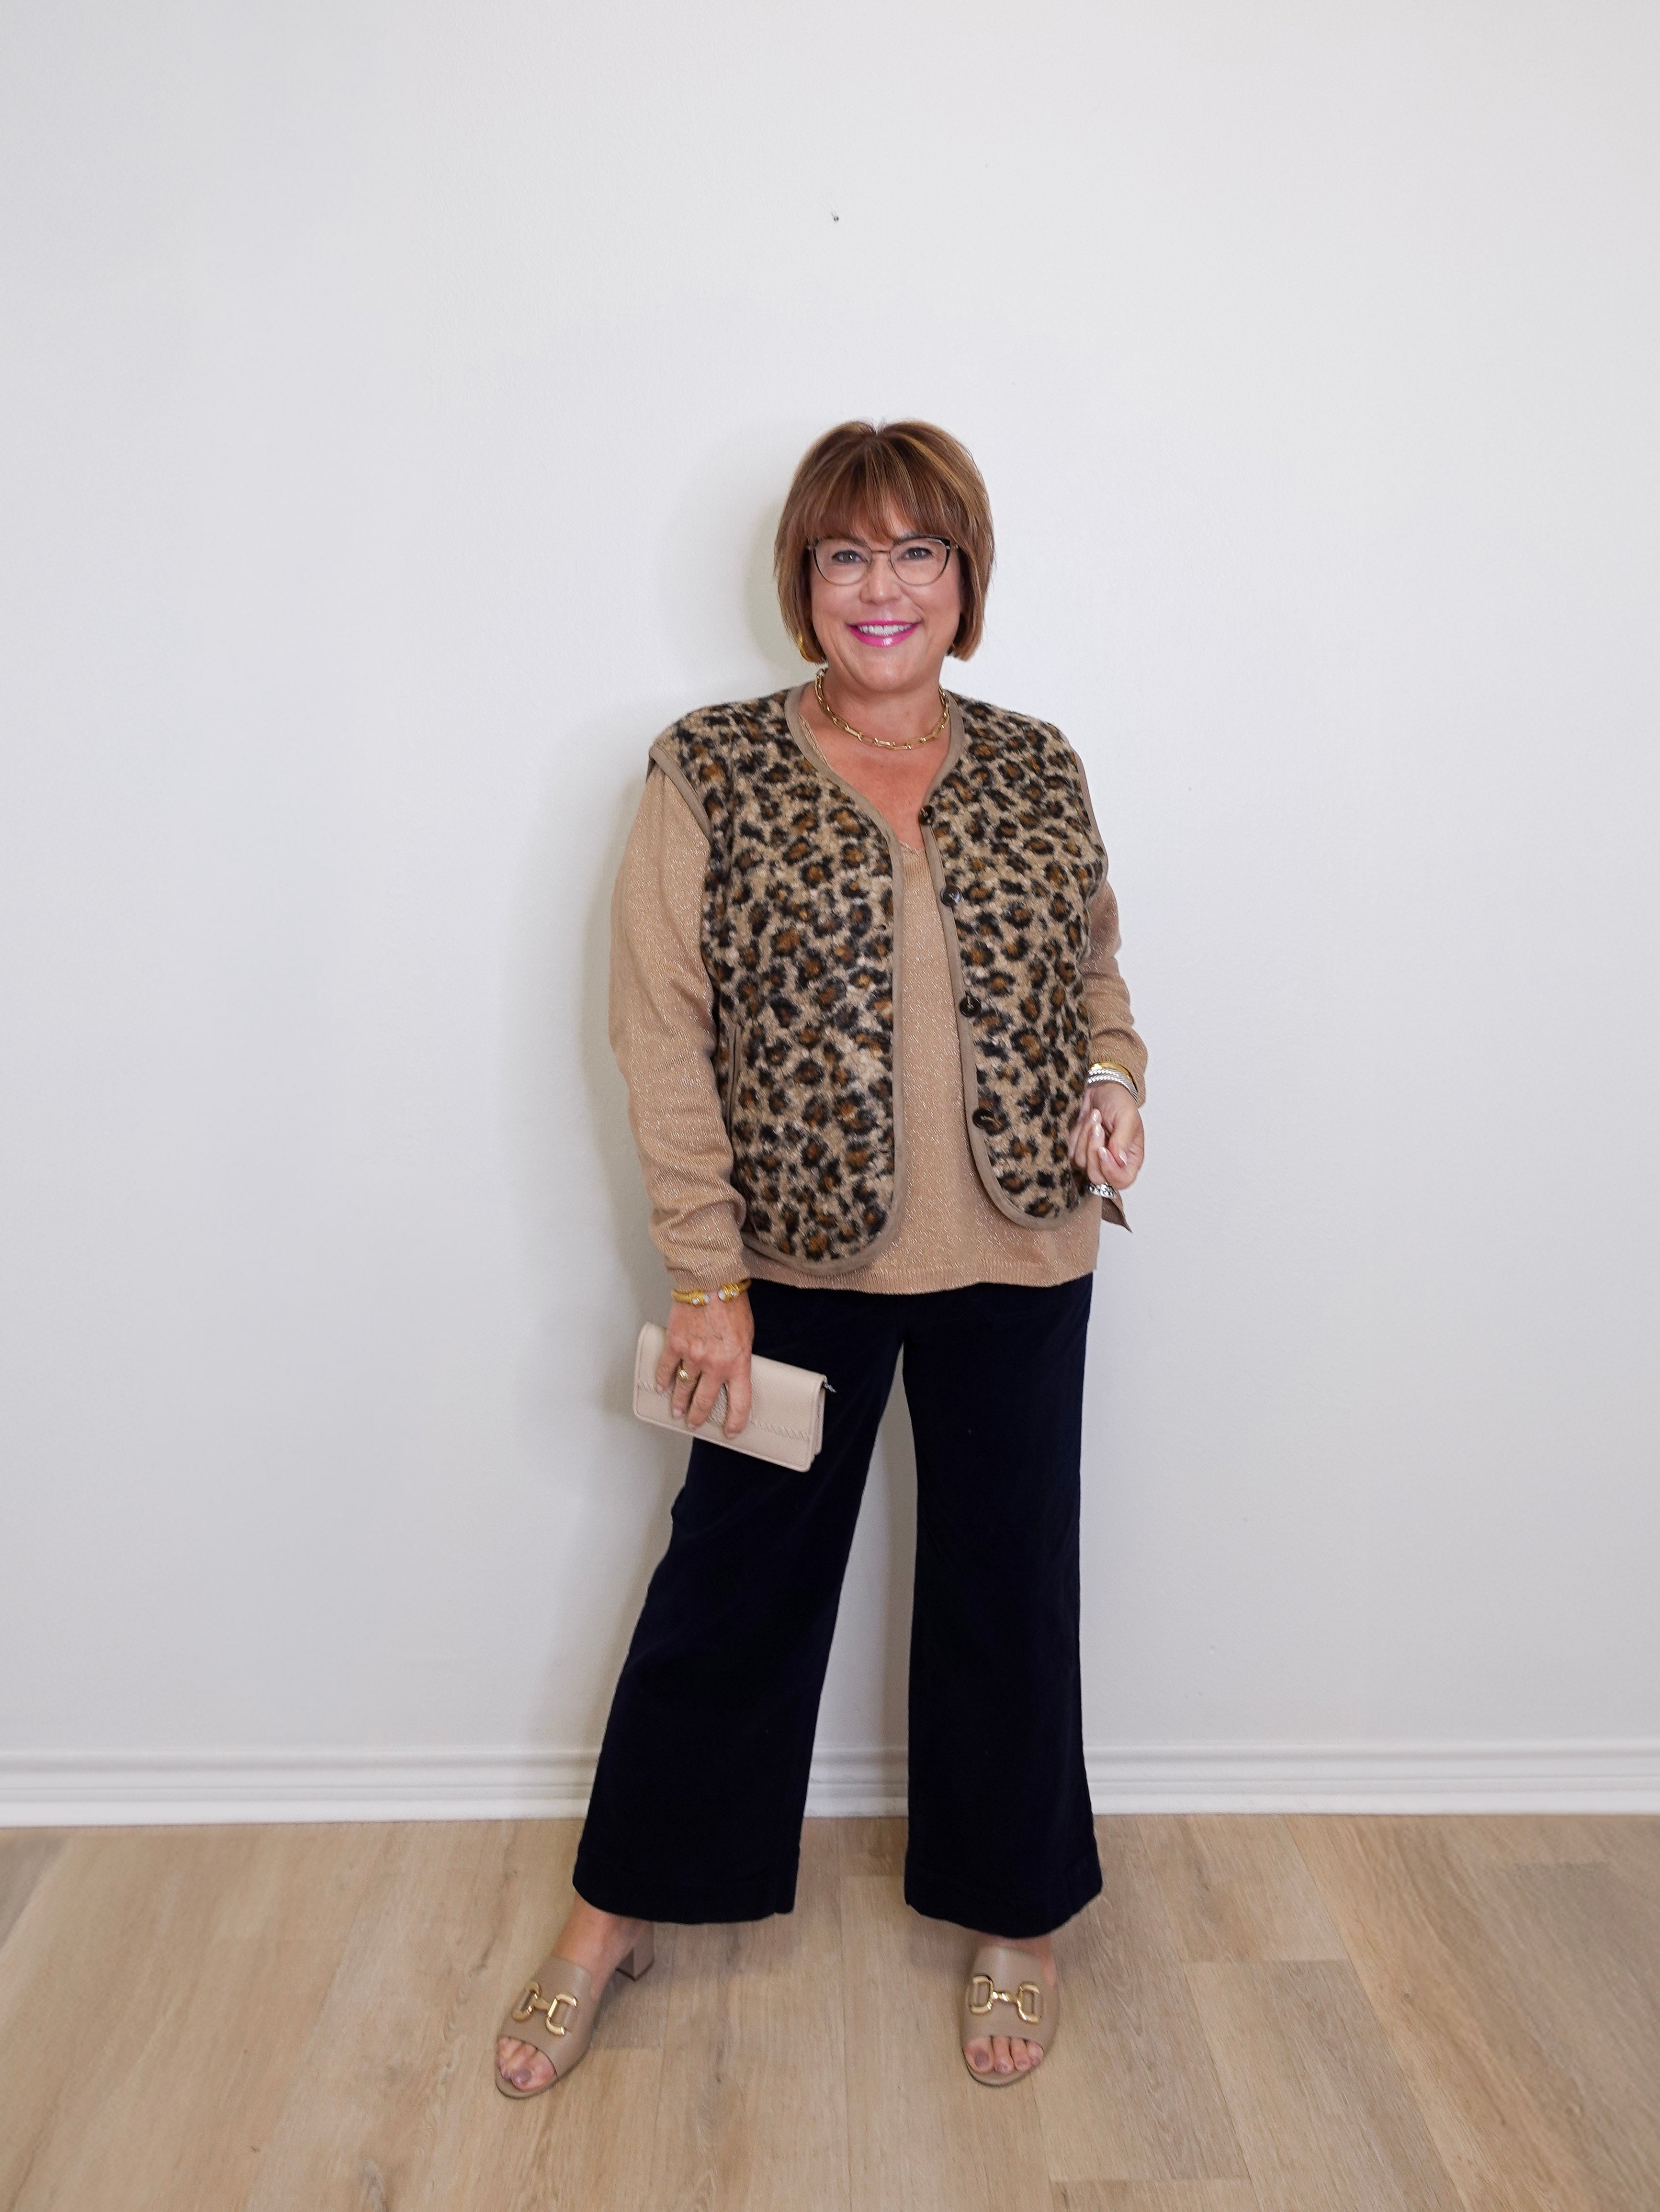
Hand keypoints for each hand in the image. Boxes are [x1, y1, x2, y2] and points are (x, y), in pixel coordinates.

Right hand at [655, 1290, 753, 1435]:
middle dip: (698, 1416)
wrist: (712, 1282)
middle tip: (694, 1423)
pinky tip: (661, 1387)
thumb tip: (731, 1373)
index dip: (736, 1422)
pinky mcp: (675, 1344)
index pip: (740, 1403)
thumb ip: (738, 1358)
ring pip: (683, 1388)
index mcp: (738, 1363)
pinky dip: (662, 1380)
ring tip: (676, 1411)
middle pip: (705, 1402)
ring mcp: (693, 1356)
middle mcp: (715, 1365)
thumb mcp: (747, 1336)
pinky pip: (667, 1368)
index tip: (731, 1431)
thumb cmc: (732, 1305)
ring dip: (678, 1403)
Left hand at [1068, 1086, 1143, 1193]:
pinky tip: (1086, 1122)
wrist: (1102, 1088)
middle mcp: (1112, 1162)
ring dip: (1085, 1137)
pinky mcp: (1079, 1151)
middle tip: (1098, 1128)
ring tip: (1094, 1118)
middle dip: (1093, 1151)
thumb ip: (1123, 1140)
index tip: (1103, 1150)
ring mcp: (1093, 1159)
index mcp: (1130, 1158)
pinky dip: (1076, 1136)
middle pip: (1097, 1177)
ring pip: (1081, 1164)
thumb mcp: (1127, 1118)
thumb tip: (1119, 1161)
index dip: (1110, 1171)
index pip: (1122, 1180)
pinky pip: (1071, 1154)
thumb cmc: (1119, 1102)